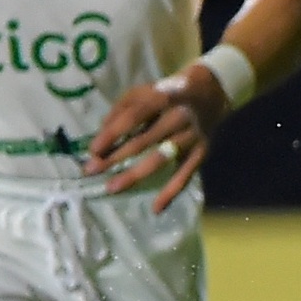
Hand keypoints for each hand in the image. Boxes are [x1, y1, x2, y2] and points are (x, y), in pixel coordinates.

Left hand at [87, 65, 229, 210]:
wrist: (209, 93)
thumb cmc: (167, 94)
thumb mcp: (144, 92)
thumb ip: (122, 110)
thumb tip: (102, 135)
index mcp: (161, 98)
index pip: (133, 117)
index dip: (113, 133)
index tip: (93, 150)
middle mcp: (178, 117)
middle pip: (143, 140)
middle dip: (115, 157)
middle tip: (91, 171)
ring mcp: (191, 136)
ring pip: (161, 159)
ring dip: (135, 175)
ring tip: (112, 188)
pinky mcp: (201, 152)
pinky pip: (185, 175)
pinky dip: (171, 192)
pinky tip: (156, 208)